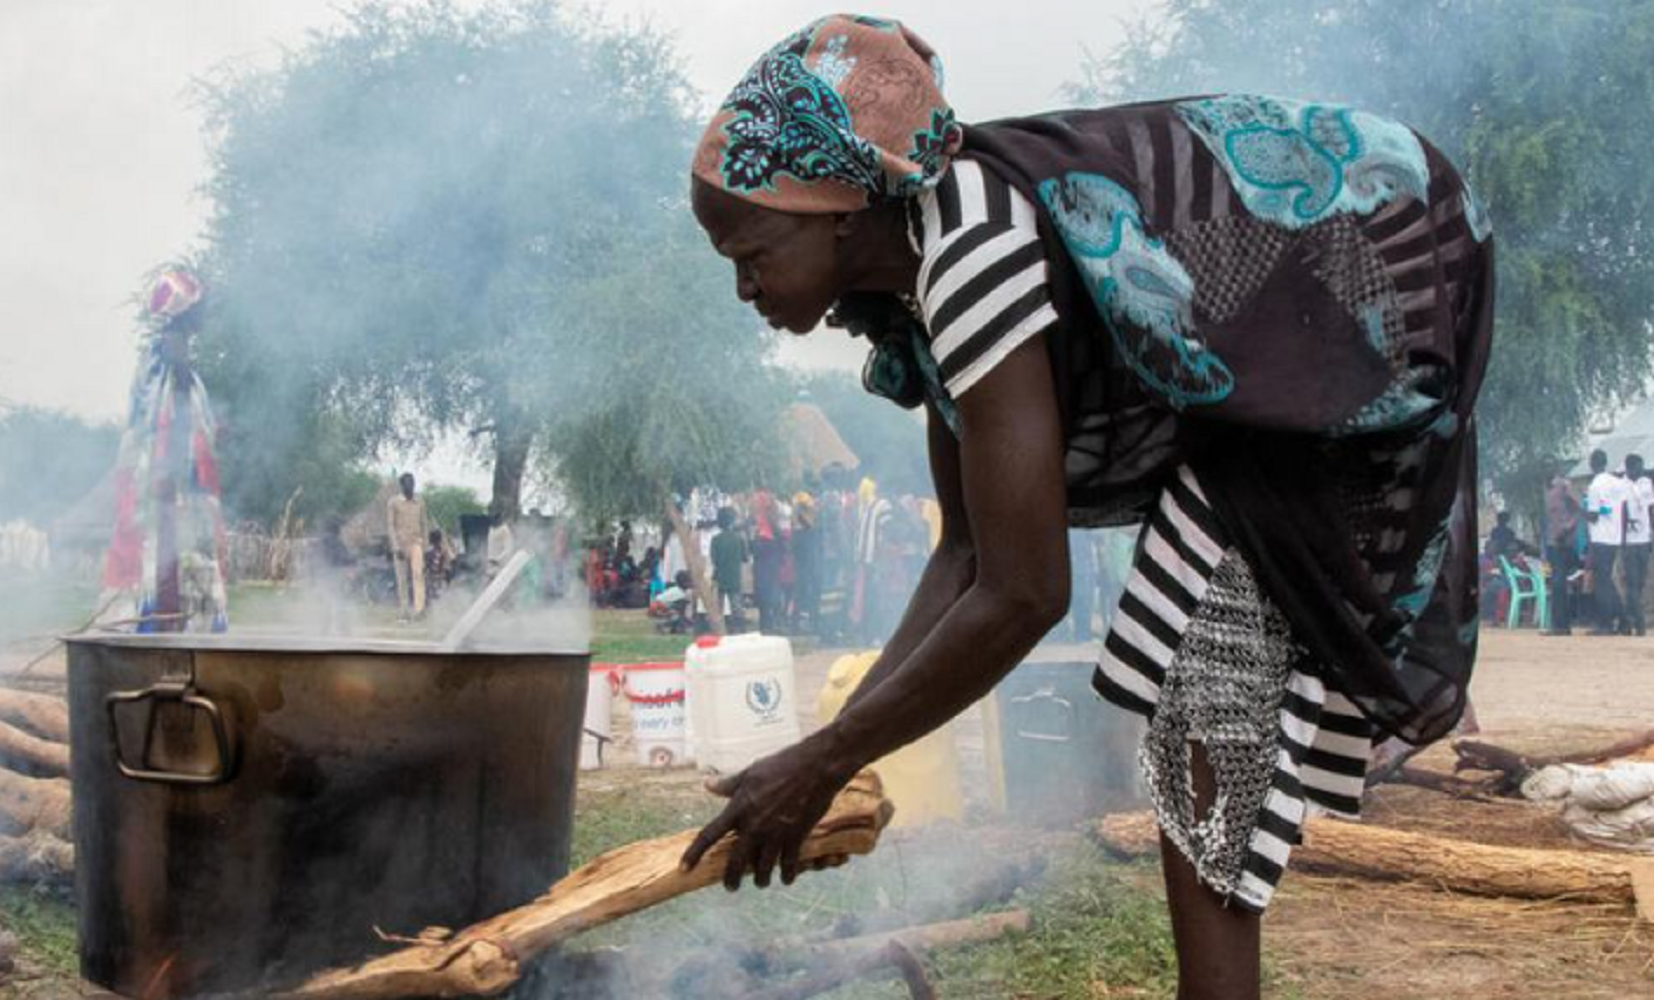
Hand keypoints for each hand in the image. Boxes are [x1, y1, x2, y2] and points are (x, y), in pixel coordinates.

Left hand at [679, 737, 858, 890]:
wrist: (816, 767)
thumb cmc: (782, 764)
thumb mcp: (750, 772)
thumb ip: (728, 784)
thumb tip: (708, 785)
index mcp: (738, 808)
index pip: (709, 835)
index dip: (694, 854)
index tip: (683, 869)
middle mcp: (754, 826)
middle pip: (736, 862)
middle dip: (731, 879)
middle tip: (730, 887)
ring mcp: (775, 834)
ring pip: (763, 868)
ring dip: (760, 879)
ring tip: (760, 882)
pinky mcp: (796, 838)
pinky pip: (788, 865)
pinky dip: (786, 874)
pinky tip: (785, 878)